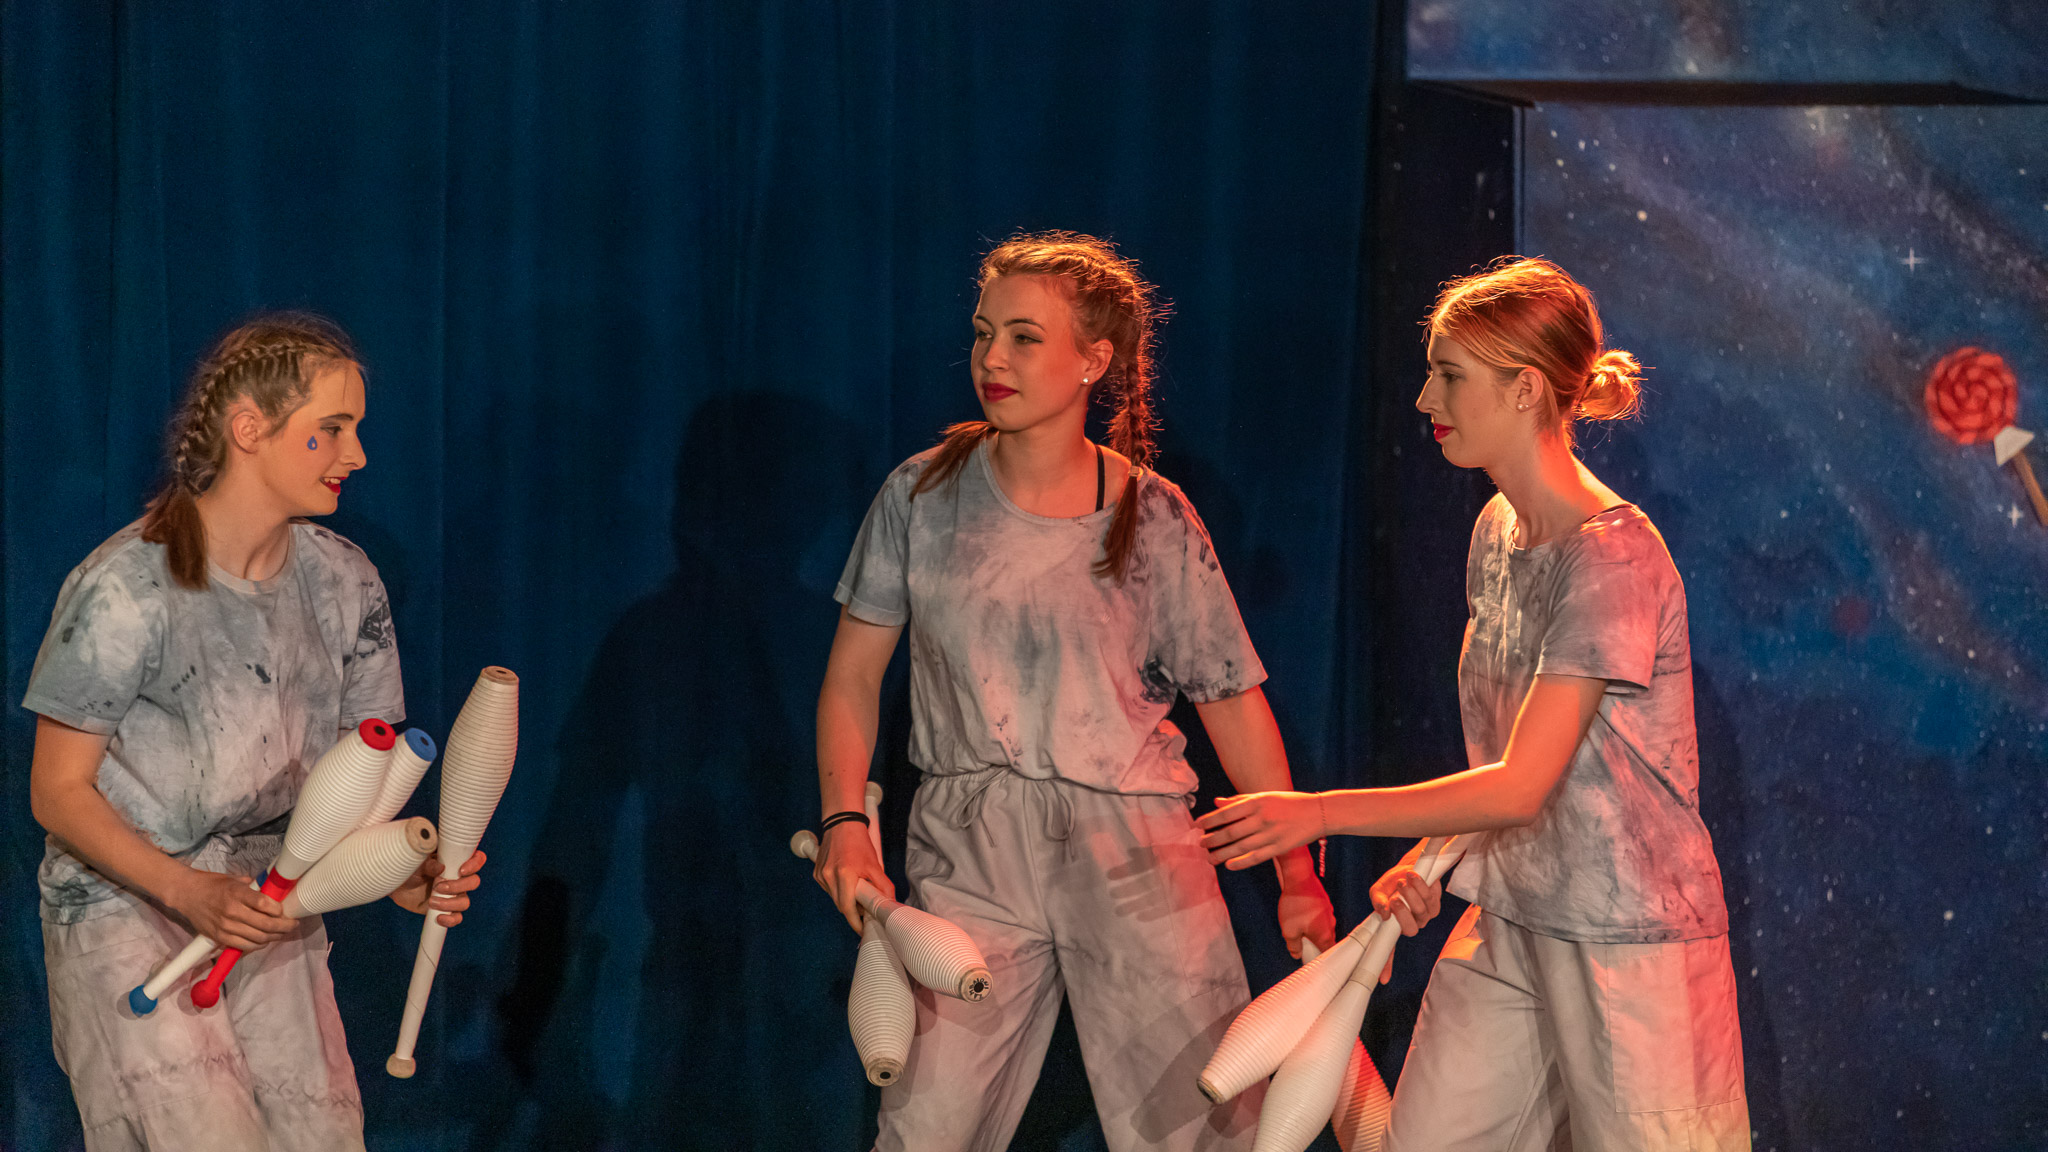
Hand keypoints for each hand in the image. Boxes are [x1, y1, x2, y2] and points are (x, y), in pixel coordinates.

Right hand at [168, 869, 297, 951]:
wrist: (187, 894)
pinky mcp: (220, 938)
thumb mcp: (235, 880)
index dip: (280, 911)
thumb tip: (273, 892)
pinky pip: (245, 946)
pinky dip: (258, 945)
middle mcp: (232, 911)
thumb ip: (253, 888)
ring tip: (282, 933)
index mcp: (237, 893)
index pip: (265, 905)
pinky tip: (265, 940)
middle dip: (284, 926)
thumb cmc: (213, 885)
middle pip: (266, 925)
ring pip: (258, 938)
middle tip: (293, 924)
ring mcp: (226, 927)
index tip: (286, 911)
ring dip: (275, 937)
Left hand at [391, 849, 485, 926]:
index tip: (461, 871)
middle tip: (439, 887)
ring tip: (431, 901)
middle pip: (473, 882)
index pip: (476, 859)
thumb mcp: (418, 864)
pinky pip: (457, 917)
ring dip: (450, 903)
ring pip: (465, 901)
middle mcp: (458, 878)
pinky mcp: (447, 910)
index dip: (475, 864)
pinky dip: (450, 920)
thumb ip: (429, 864)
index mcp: (456, 861)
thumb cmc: (410, 871)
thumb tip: (440, 867)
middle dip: (458, 886)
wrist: (398, 888)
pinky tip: (439, 917)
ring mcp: (454, 895)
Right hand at [814, 822, 894, 934]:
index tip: (863, 930)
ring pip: (834, 898)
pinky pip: (829, 889)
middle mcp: (829, 877)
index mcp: (844, 875)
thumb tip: (890, 904)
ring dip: (846, 900)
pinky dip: (838, 890)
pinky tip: (846, 881)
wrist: (842, 823)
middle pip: (841, 906)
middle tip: (866, 911)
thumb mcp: (875, 865)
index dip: (856, 922)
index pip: (848, 909)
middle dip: (853, 912)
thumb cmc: (860, 844)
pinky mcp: (816, 873)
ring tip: (857, 891)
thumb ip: (883, 887)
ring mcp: (820, 875)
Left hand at [1195, 791, 1324, 869]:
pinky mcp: (1280, 847)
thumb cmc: (1288, 802)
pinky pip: (1256, 857)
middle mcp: (1262, 818)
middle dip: (1212, 839)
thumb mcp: (1264, 796)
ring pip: (1240, 847)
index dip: (1209, 820)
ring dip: (1222, 853)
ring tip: (1210, 858)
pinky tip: (1229, 865)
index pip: (1226, 813)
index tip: (1196, 826)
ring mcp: (1271, 834)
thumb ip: (1240, 800)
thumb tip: (1216, 802)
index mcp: (1257, 802)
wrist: (1318, 811)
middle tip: (1201, 844)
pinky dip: (1241, 862)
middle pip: (1230, 832)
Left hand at [1276, 866, 1336, 958]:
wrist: (1299, 878)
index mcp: (1324, 935)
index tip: (1313, 959)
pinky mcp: (1325, 903)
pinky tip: (1301, 912)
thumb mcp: (1289, 931)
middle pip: (1326, 940)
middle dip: (1314, 942)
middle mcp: (1330, 925)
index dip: (1320, 958)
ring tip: (1298, 923)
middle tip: (1301, 941)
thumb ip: (1294, 946)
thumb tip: (1296, 953)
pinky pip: (1320, 916)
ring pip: (1322, 927)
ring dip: (1312, 929)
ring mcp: (1329, 913)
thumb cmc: (1295, 904)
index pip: (1328, 953)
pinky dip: (1312, 917)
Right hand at [1367, 863, 1441, 983]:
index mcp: (1392, 926)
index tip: (1382, 979)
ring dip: (1411, 894)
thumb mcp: (1379, 890)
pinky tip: (1413, 877)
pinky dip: (1420, 886)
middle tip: (1395, 899)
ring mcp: (1423, 916)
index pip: (1387, 949)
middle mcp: (1408, 924)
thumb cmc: (1393, 882)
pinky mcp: (1435, 906)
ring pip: (1420, 912)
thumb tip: (1383, 913)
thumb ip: (1377, 901)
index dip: (1385, 965)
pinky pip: (1430, 899)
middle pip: (1409, 930)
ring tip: (1403, 882)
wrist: (1410, 866)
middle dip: (1403, 913)